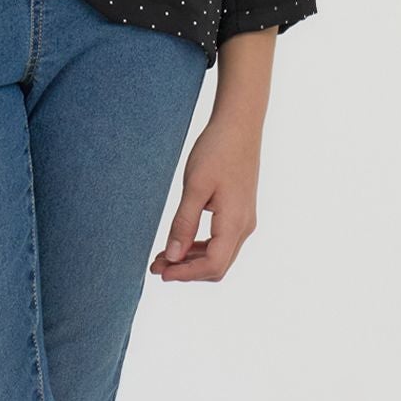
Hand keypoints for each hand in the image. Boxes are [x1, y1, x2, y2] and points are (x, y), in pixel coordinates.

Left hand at [152, 31, 275, 279]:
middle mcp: (244, 226)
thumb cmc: (217, 151)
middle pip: (217, 266)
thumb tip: (172, 256)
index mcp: (235, 222)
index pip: (213, 265)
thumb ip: (184, 224)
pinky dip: (200, 246)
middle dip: (186, 270)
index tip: (161, 272)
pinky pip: (221, 241)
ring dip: (191, 260)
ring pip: (219, 255)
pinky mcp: (239, 212)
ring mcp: (244, 220)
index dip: (186, 274)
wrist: (239, 125)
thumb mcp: (195, 187)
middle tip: (155, 266)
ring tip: (163, 257)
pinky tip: (180, 242)